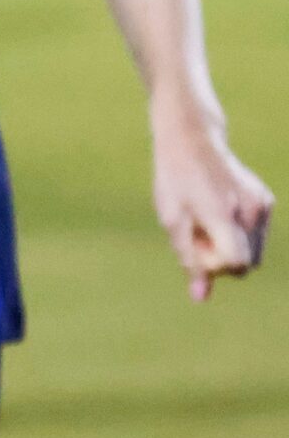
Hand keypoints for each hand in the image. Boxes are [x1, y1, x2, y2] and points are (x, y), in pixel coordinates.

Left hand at [153, 109, 270, 300]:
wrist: (191, 139)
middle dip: (221, 258)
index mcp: (223, 213)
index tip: (194, 245)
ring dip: (231, 248)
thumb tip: (200, 297)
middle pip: (246, 264)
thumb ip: (189, 259)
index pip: (235, 263)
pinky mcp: (266, 201)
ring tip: (206, 220)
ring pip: (254, 253)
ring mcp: (262, 205)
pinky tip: (219, 213)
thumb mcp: (172, 220)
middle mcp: (250, 210)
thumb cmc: (175, 180)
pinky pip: (256, 237)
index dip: (214, 265)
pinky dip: (239, 235)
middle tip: (196, 232)